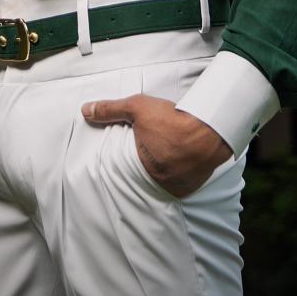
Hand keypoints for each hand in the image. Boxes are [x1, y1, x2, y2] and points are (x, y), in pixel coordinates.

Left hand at [81, 93, 232, 197]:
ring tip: (169, 155)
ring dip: (167, 170)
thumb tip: (85, 110)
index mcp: (143, 168)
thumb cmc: (173, 119)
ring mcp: (179, 187)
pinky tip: (183, 161)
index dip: (134, 157)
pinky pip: (183, 183)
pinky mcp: (194, 186)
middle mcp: (161, 183)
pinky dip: (181, 174)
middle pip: (150, 175)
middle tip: (157, 150)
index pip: (129, 169)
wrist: (211, 129)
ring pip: (167, 181)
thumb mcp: (137, 107)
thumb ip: (110, 110)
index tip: (139, 150)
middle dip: (151, 163)